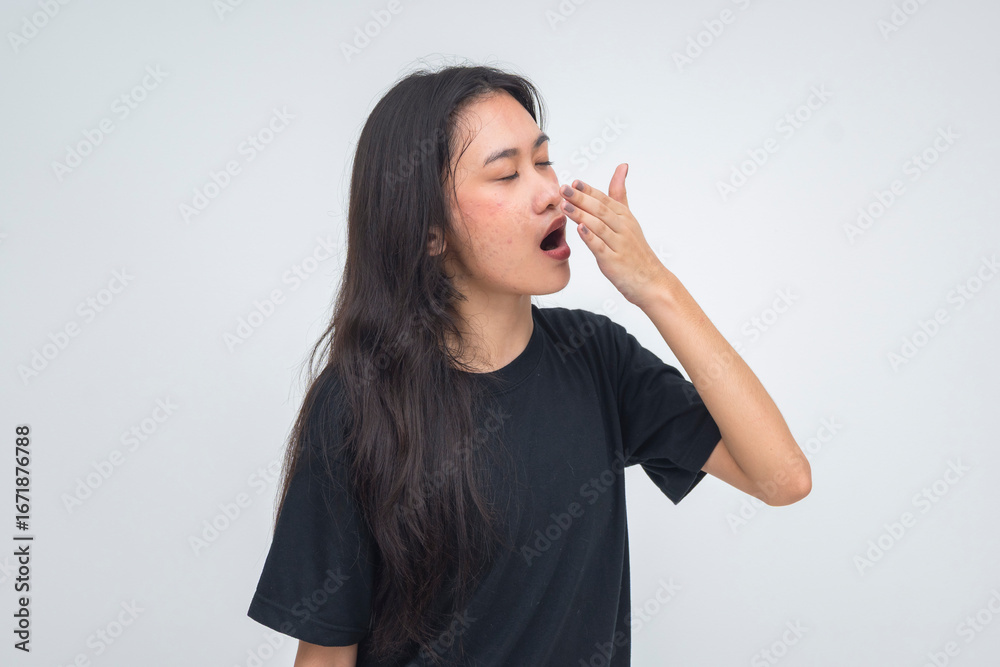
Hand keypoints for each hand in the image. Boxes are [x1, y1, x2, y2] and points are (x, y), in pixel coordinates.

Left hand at [560, 163, 670, 308]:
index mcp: (624, 216)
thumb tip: (621, 166)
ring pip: (599, 226)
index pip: (605, 199)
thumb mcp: (629, 218)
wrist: (652, 281)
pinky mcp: (614, 261)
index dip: (589, 190)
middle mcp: (623, 228)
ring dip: (581, 215)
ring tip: (565, 206)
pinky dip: (591, 238)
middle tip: (564, 189)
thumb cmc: (635, 251)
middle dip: (581, 198)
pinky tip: (580, 230)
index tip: (574, 181)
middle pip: (601, 209)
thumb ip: (619, 194)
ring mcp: (619, 244)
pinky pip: (601, 247)